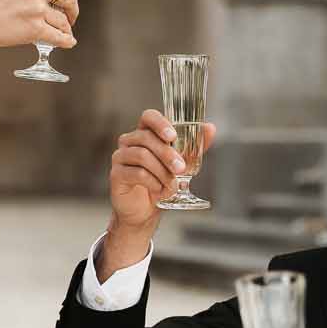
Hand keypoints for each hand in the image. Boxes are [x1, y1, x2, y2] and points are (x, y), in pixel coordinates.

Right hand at [100, 110, 216, 262]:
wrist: (145, 210)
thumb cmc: (161, 182)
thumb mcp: (182, 162)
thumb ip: (194, 145)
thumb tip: (210, 128)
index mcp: (145, 134)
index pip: (148, 117)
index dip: (159, 123)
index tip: (172, 136)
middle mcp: (129, 141)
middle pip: (146, 138)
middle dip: (167, 153)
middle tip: (181, 168)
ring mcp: (120, 157)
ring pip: (141, 155)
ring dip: (161, 171)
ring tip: (171, 184)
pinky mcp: (116, 174)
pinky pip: (136, 173)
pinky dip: (152, 182)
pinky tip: (158, 190)